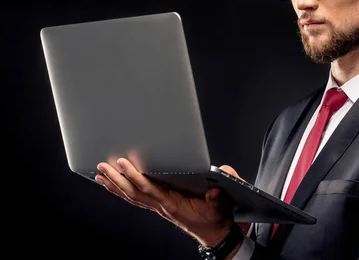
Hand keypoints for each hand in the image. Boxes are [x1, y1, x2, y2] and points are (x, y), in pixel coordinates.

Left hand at [96, 158, 238, 246]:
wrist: (213, 234)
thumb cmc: (214, 219)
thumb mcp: (218, 208)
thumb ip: (216, 199)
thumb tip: (214, 190)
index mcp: (172, 204)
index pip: (148, 188)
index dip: (134, 176)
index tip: (123, 163)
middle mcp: (161, 206)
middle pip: (133, 192)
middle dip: (116, 179)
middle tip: (102, 166)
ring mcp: (158, 207)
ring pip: (131, 196)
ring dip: (115, 185)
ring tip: (100, 174)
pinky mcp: (159, 206)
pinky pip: (136, 199)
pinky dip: (122, 191)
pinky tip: (114, 185)